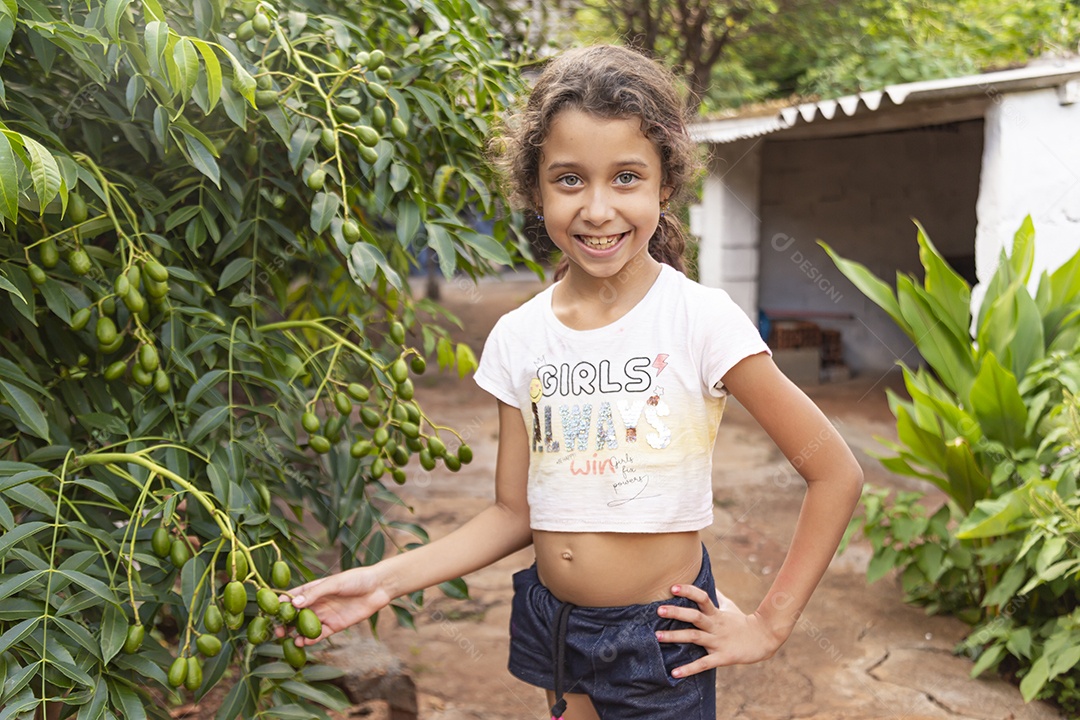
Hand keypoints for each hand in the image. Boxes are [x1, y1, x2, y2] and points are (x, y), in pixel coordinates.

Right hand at [277, 566, 391, 645]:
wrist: (378, 588)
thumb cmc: (356, 579)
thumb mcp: (334, 584)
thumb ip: (315, 593)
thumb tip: (294, 603)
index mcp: (313, 589)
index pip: (292, 597)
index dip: (280, 604)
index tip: (270, 612)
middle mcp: (316, 603)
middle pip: (295, 615)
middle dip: (285, 623)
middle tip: (277, 631)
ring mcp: (325, 615)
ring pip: (305, 627)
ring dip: (296, 634)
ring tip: (290, 639)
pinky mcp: (335, 626)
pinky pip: (319, 635)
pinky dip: (310, 640)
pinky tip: (304, 643)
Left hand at [655, 583, 787, 677]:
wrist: (763, 639)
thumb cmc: (742, 622)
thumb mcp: (729, 606)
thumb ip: (716, 596)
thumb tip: (707, 580)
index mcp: (716, 613)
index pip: (702, 597)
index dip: (688, 591)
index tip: (672, 587)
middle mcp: (715, 626)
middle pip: (695, 616)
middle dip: (676, 613)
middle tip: (658, 609)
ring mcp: (718, 641)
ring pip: (695, 637)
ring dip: (675, 636)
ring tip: (657, 636)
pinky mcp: (722, 657)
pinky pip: (703, 664)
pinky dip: (689, 669)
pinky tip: (674, 672)